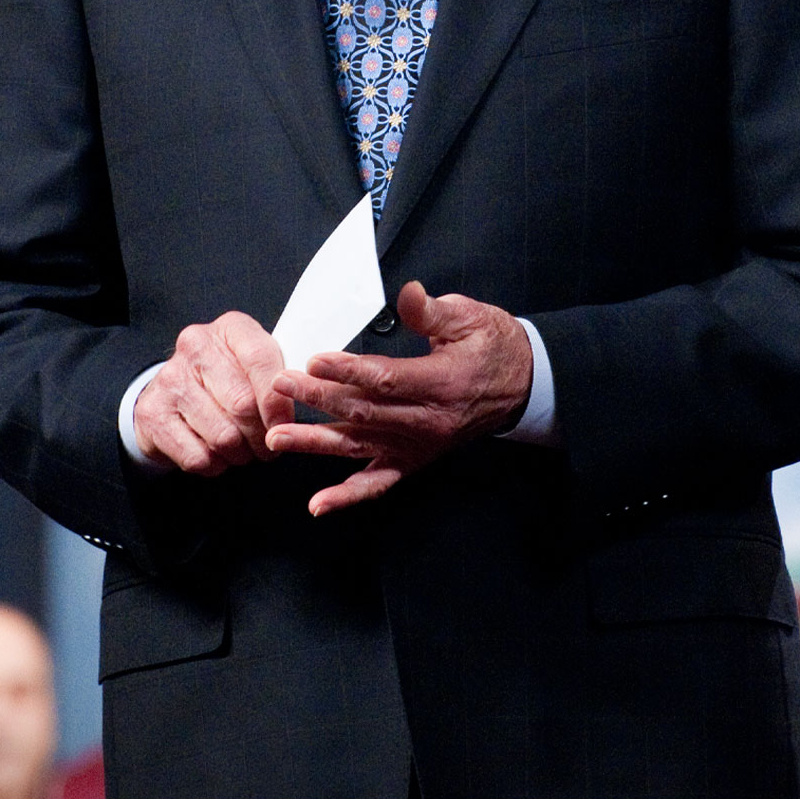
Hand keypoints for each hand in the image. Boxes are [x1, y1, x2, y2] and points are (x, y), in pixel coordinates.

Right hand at [132, 311, 289, 475]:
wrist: (171, 393)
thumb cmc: (225, 380)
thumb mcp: (255, 366)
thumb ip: (280, 379)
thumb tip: (301, 402)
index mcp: (230, 329)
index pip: (261, 361)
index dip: (278, 402)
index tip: (285, 426)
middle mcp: (196, 347)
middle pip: (243, 405)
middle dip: (262, 436)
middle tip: (267, 446)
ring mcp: (171, 381)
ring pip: (223, 437)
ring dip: (240, 454)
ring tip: (241, 449)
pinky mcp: (153, 415)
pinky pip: (199, 457)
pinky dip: (215, 464)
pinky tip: (215, 453)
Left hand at [268, 283, 532, 515]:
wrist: (521, 384)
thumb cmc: (492, 347)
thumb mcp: (470, 317)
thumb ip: (432, 310)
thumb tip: (409, 294)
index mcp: (442, 383)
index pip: (386, 379)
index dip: (348, 371)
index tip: (314, 360)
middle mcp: (428, 422)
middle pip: (364, 412)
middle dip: (318, 398)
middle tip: (280, 385)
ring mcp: (418, 446)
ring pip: (360, 447)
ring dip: (316, 443)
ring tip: (278, 437)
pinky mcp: (413, 460)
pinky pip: (377, 484)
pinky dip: (347, 496)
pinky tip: (318, 504)